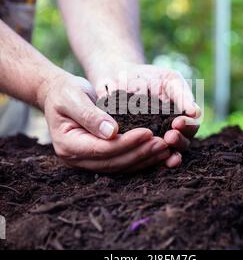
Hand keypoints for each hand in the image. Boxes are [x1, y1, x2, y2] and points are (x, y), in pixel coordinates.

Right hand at [39, 73, 175, 172]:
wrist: (59, 95)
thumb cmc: (65, 92)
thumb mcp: (73, 97)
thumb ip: (89, 115)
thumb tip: (112, 132)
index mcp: (68, 145)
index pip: (102, 149)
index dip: (126, 143)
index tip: (148, 132)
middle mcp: (77, 159)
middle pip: (113, 162)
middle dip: (140, 154)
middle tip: (163, 144)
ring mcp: (87, 161)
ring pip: (119, 166)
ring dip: (143, 159)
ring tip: (165, 149)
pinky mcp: (98, 157)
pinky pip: (121, 162)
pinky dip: (139, 158)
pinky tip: (155, 152)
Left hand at [88, 62, 200, 166]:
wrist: (120, 77)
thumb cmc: (149, 77)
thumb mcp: (169, 80)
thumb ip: (182, 94)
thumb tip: (196, 113)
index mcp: (181, 117)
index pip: (191, 126)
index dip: (187, 126)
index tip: (178, 122)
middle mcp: (171, 130)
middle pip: (182, 142)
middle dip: (178, 140)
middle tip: (170, 136)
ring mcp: (155, 138)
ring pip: (167, 151)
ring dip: (167, 151)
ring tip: (161, 144)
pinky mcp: (139, 144)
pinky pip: (147, 154)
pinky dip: (151, 159)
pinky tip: (149, 158)